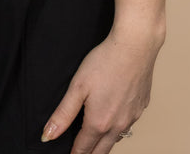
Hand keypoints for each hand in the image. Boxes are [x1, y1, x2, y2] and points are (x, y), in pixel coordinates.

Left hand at [41, 30, 160, 152]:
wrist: (135, 46)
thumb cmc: (105, 61)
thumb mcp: (77, 86)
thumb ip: (63, 114)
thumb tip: (48, 135)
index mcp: (99, 122)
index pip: (84, 149)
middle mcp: (118, 125)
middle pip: (101, 151)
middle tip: (80, 152)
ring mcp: (132, 118)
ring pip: (117, 139)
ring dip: (105, 143)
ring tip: (94, 141)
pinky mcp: (141, 108)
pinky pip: (128, 125)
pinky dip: (118, 128)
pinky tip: (113, 119)